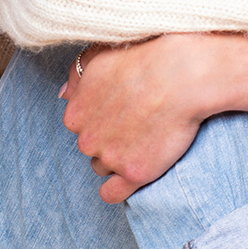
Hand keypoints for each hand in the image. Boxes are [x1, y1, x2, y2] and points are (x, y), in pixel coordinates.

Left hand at [58, 35, 207, 202]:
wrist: (183, 75)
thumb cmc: (146, 57)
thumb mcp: (100, 55)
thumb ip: (76, 76)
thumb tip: (64, 94)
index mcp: (75, 112)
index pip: (80, 125)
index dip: (101, 118)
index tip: (120, 110)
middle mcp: (87, 138)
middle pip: (92, 147)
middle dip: (108, 138)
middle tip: (135, 122)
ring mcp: (110, 158)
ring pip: (104, 167)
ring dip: (116, 160)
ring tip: (142, 141)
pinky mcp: (134, 174)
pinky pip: (113, 193)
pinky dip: (117, 189)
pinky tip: (128, 176)